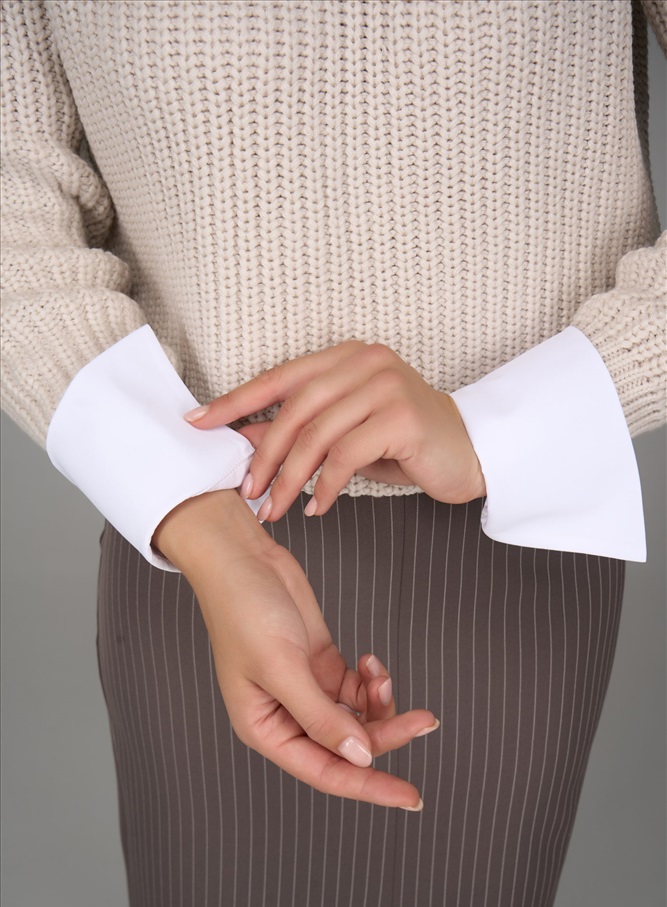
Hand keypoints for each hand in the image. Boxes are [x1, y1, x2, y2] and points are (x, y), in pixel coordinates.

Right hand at [153, 489, 436, 808]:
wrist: (241, 559)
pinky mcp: (320, 664)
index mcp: (266, 730)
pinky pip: (355, 688)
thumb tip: (360, 756)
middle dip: (386, 731)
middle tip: (424, 719)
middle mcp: (287, 716)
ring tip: (377, 673)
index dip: (369, 786)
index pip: (326, 772)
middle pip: (349, 745)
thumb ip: (322, 717)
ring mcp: (306, 689)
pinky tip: (370, 661)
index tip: (411, 796)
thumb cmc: (242, 611)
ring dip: (378, 701)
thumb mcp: (282, 669)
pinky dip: (370, 679)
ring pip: (357, 717)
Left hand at [185, 341, 485, 521]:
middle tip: (248, 489)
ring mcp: (385, 385)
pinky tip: (318, 507)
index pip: (280, 377)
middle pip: (294, 408)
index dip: (236, 400)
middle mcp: (365, 362)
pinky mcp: (401, 417)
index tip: (199, 422)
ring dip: (289, 478)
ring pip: (316, 434)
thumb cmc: (404, 443)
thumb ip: (303, 429)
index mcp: (346, 357)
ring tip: (275, 507)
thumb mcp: (346, 432)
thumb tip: (246, 439)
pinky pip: (346, 456)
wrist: (469, 452)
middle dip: (264, 454)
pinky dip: (325, 487)